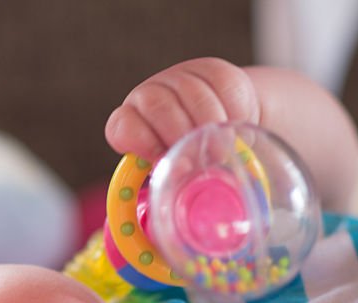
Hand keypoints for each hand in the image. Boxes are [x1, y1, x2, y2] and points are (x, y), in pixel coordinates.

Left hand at [105, 57, 258, 161]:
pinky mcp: (212, 70)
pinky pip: (222, 86)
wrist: (227, 125)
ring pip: (192, 93)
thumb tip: (181, 177)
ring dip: (209, 126)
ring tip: (220, 151)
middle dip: (180, 134)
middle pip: (157, 105)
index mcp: (131, 123)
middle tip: (199, 158)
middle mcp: (149, 95)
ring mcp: (180, 78)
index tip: (163, 160)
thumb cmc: (194, 156)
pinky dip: (232, 112)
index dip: (142, 143)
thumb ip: (173, 175)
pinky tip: (235, 128)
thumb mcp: (178, 170)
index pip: (123, 127)